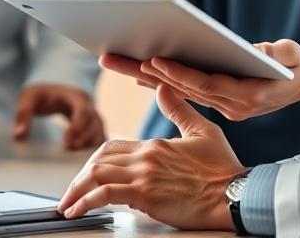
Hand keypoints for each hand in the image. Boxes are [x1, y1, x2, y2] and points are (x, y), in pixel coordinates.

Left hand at [13, 84, 105, 150]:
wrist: (51, 93)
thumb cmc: (41, 95)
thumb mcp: (29, 97)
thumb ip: (23, 113)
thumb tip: (19, 135)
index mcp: (76, 96)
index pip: (83, 110)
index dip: (77, 126)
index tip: (66, 142)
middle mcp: (89, 106)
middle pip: (94, 123)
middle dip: (84, 138)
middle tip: (69, 150)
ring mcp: (93, 118)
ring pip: (99, 132)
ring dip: (89, 145)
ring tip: (73, 156)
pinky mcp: (92, 128)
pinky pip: (98, 139)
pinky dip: (92, 149)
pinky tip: (81, 160)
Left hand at [58, 85, 243, 230]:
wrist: (233, 192)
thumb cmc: (222, 168)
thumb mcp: (202, 131)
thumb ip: (179, 110)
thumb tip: (164, 88)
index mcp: (155, 144)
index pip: (113, 147)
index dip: (95, 161)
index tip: (89, 174)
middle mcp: (145, 156)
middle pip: (99, 160)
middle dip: (80, 176)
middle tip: (72, 192)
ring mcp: (143, 175)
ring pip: (96, 175)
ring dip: (76, 190)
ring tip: (67, 205)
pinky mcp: (144, 195)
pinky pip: (104, 194)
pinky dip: (85, 201)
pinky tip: (77, 210)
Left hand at [99, 39, 299, 120]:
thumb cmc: (296, 67)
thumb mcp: (292, 56)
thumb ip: (276, 54)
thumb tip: (260, 51)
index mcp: (249, 98)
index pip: (207, 85)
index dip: (179, 74)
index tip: (154, 61)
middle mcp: (232, 106)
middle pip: (183, 89)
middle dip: (146, 72)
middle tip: (114, 57)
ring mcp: (223, 107)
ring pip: (179, 92)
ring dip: (147, 76)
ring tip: (117, 59)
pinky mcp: (218, 103)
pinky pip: (185, 93)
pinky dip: (162, 82)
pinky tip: (140, 71)